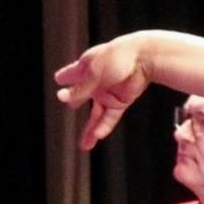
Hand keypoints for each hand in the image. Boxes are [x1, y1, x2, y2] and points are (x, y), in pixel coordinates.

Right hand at [54, 34, 152, 150]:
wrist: (145, 58)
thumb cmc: (118, 57)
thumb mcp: (94, 74)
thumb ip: (79, 90)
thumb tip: (61, 98)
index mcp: (87, 67)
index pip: (72, 73)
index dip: (66, 76)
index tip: (59, 78)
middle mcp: (96, 81)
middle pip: (83, 96)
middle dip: (76, 100)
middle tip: (71, 105)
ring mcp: (108, 92)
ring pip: (97, 114)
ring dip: (90, 130)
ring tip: (84, 146)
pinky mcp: (121, 101)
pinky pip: (110, 117)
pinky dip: (104, 127)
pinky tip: (98, 136)